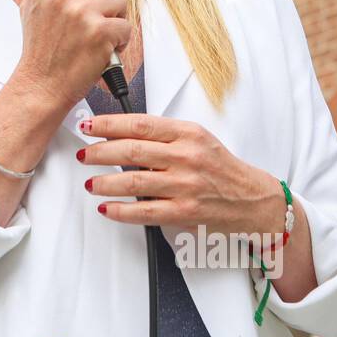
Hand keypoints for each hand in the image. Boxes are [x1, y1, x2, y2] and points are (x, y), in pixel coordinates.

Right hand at [11, 0, 131, 114]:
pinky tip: (103, 47)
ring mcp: (82, 13)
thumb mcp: (30, 4)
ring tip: (97, 32)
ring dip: (114, 17)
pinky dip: (120, 39)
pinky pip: (127, 25)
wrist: (41, 85)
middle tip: (96, 9)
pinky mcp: (100, 32)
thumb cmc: (39, 49)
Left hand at [75, 113, 285, 243]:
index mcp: (188, 133)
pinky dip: (121, 211)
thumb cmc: (220, 167)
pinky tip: (107, 208)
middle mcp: (186, 156)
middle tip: (84, 155)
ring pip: (134, 181)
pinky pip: (144, 212)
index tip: (89, 126)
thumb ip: (164, 136)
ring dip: (105, 183)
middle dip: (100, 152)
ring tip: (91, 183)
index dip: (108, 124)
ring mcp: (185, 185)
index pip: (140, 124)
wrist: (253, 199)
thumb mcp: (197, 139)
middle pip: (132, 150)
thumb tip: (121, 133)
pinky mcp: (185, 212)